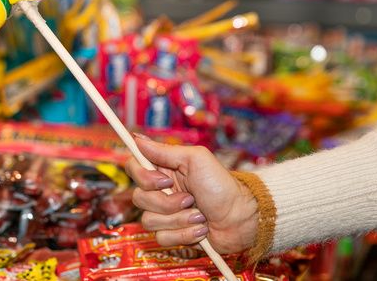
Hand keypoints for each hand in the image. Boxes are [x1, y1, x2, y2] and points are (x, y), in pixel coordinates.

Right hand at [125, 134, 257, 253]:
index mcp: (164, 170)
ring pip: (149, 220)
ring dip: (179, 219)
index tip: (165, 181)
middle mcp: (161, 191)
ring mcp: (166, 214)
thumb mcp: (196, 159)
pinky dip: (184, 234)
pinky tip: (201, 228)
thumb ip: (164, 150)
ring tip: (200, 215)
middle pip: (139, 198)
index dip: (143, 177)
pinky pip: (162, 238)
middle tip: (191, 199)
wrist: (242, 218)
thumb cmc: (222, 186)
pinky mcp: (173, 234)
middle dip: (167, 202)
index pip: (133, 168)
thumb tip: (136, 138)